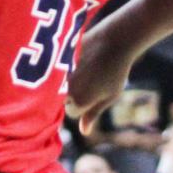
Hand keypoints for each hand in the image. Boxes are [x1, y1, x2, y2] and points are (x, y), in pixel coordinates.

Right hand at [66, 21, 135, 136]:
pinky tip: (79, 59)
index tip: (95, 91)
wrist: (115, 40)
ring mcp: (60, 73)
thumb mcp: (110, 96)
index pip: (73, 113)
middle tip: (89, 79)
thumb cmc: (116, 71)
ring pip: (57, 86)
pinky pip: (56, 69)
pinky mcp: (58, 58)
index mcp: (80, 102)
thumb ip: (93, 114)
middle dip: (71, 94)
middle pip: (62, 100)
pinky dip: (63, 67)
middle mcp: (66, 89)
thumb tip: (85, 132)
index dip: (84, 105)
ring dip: (66, 81)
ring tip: (85, 68)